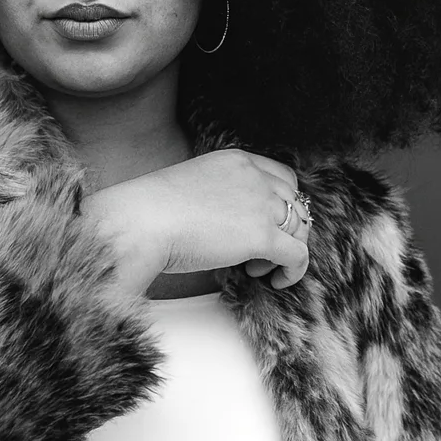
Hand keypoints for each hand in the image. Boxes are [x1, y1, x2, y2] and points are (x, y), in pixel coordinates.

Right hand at [84, 148, 312, 294]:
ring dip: (287, 249)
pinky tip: (277, 280)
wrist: (140, 222)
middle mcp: (254, 176)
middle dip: (288, 227)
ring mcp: (261, 204)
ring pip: (300, 228)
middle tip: (266, 249)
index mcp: (236, 160)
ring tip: (259, 268)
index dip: (283, 203)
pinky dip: (294, 270)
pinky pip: (297, 254)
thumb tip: (228, 224)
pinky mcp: (262, 235)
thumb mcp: (193, 186)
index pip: (282, 176)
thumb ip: (219, 195)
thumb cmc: (151, 211)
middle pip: (296, 201)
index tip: (271, 223)